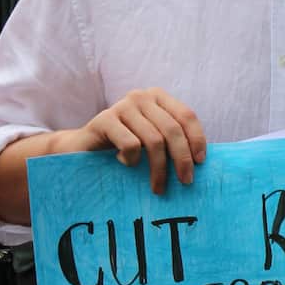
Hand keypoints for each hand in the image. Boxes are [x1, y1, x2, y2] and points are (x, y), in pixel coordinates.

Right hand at [69, 88, 206, 192]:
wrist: (82, 150)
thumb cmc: (123, 149)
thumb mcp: (152, 142)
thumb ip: (173, 142)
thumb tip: (202, 162)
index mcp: (158, 98)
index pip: (186, 116)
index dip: (196, 140)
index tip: (200, 163)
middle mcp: (141, 97)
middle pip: (172, 130)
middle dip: (182, 159)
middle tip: (185, 182)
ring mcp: (122, 106)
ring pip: (154, 140)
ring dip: (159, 169)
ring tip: (158, 188)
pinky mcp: (104, 120)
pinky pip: (130, 145)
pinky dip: (133, 161)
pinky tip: (126, 165)